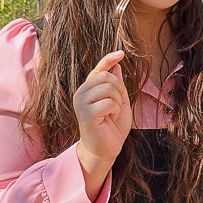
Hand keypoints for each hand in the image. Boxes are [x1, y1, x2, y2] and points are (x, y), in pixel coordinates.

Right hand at [73, 51, 132, 198]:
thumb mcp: (119, 103)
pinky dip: (115, 111)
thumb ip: (118, 85)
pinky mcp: (85, 113)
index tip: (121, 53)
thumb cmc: (112, 127)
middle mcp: (82, 93)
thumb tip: (116, 66)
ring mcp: (81, 102)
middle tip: (117, 106)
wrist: (105, 149)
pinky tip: (109, 120)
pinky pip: (109, 102)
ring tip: (112, 114)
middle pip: (107, 77)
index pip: (99, 69)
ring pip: (108, 88)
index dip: (109, 59)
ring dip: (118, 102)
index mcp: (89, 89)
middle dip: (119, 90)